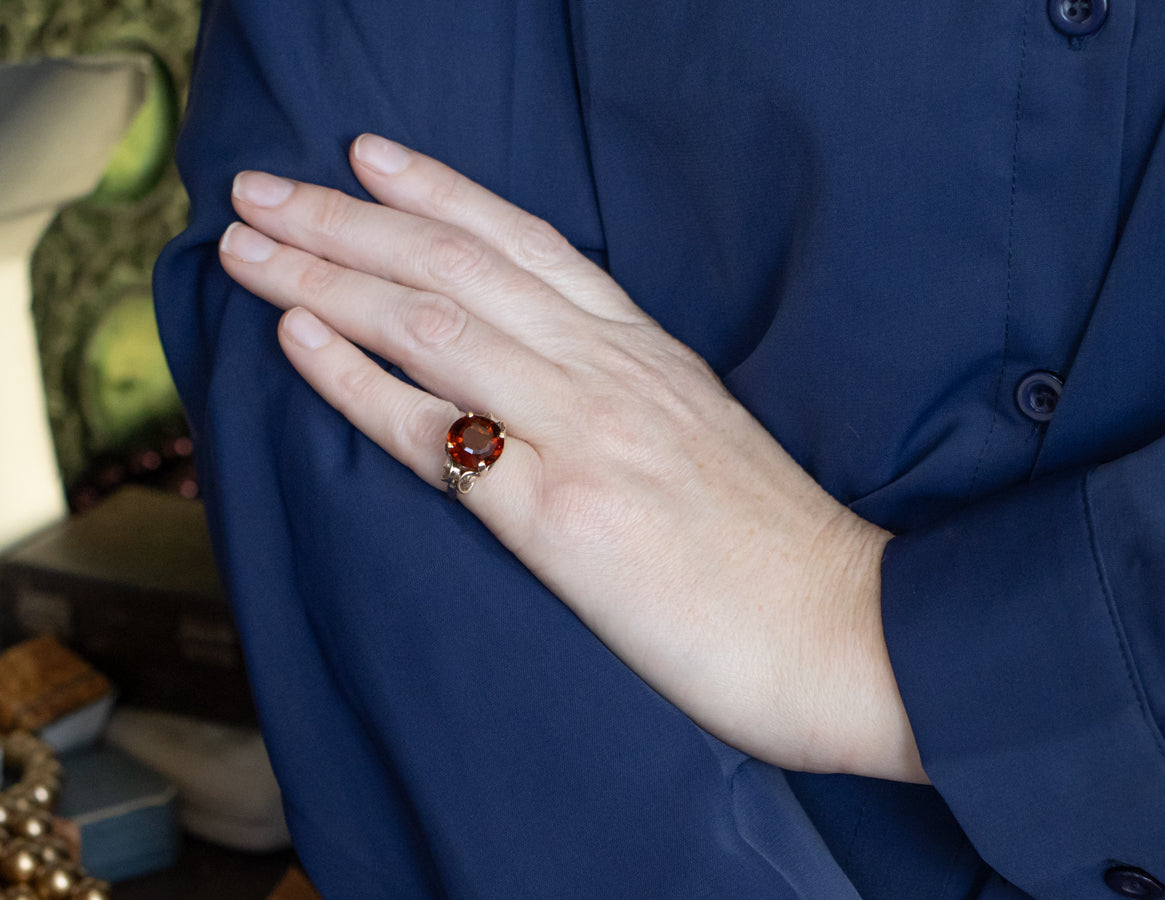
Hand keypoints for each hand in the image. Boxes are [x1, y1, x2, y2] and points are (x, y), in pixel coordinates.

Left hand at [218, 134, 925, 782]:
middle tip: (263, 189)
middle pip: (459, 265)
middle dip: (348, 219)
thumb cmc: (775, 549)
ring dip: (327, 276)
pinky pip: (435, 434)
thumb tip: (550, 388)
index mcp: (645, 353)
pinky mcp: (562, 515)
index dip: (440, 191)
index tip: (369, 158)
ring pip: (433, 324)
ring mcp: (585, 433)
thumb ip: (627, 395)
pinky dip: (356, 379)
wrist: (845, 630)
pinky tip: (297, 339)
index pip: (527, 243)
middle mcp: (609, 371)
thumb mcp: (702, 436)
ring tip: (248, 245)